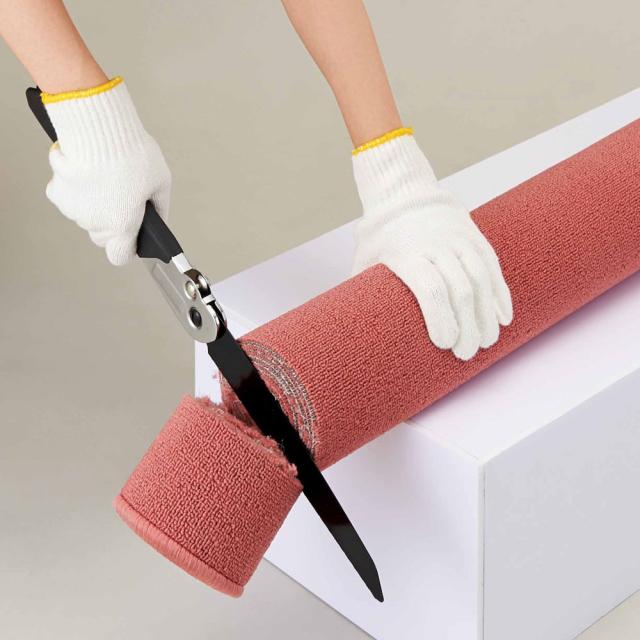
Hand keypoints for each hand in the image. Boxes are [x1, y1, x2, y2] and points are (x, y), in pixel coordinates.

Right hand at [43, 77, 170, 265]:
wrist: (97, 128)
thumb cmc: (131, 154)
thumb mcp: (160, 182)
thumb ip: (160, 207)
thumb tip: (158, 220)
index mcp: (122, 226)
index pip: (120, 256)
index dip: (127, 248)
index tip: (132, 238)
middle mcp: (95, 224)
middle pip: (103, 236)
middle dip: (113, 222)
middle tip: (123, 198)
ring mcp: (73, 210)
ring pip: (86, 216)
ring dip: (95, 204)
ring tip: (107, 178)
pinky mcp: (56, 193)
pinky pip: (70, 198)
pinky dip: (77, 189)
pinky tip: (88, 171)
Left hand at [352, 130, 512, 359]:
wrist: (403, 193)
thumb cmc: (380, 237)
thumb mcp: (364, 260)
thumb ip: (361, 292)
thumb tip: (351, 329)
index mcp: (407, 254)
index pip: (430, 289)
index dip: (441, 318)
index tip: (445, 344)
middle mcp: (436, 245)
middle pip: (460, 289)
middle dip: (467, 325)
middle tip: (466, 354)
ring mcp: (459, 239)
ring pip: (481, 278)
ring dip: (487, 314)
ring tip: (487, 342)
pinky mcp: (475, 237)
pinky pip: (492, 266)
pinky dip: (500, 293)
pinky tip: (503, 317)